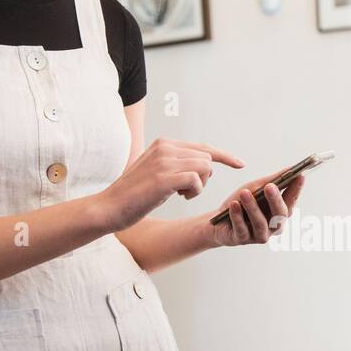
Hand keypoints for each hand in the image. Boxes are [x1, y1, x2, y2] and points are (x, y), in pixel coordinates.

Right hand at [99, 138, 242, 232]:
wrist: (110, 207)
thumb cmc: (135, 195)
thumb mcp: (156, 171)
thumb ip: (176, 163)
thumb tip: (205, 164)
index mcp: (164, 143)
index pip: (203, 146)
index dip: (224, 156)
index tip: (241, 164)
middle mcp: (165, 147)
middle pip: (207, 158)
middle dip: (205, 178)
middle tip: (187, 191)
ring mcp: (165, 160)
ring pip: (205, 168)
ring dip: (199, 186)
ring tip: (181, 194)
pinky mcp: (165, 177)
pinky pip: (197, 180)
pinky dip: (194, 192)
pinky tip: (179, 197)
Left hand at [212, 170, 305, 247]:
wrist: (218, 221)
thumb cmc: (241, 202)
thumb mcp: (256, 188)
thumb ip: (273, 180)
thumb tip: (291, 168)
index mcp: (279, 213)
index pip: (291, 201)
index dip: (296, 190)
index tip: (300, 176)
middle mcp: (273, 227)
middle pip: (279, 215)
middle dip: (275, 199)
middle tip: (270, 186)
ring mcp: (258, 235)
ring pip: (260, 223)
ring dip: (252, 207)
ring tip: (245, 193)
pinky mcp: (242, 240)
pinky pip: (241, 228)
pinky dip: (237, 216)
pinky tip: (234, 205)